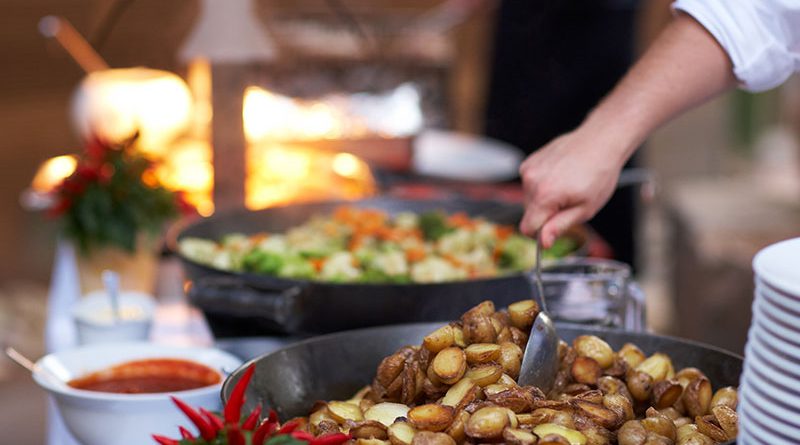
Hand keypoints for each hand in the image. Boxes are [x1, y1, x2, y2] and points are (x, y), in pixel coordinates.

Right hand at [518, 128, 624, 247]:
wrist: (601, 141)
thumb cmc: (599, 174)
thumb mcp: (585, 209)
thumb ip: (559, 226)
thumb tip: (543, 242)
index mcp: (544, 195)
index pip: (527, 228)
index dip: (541, 234)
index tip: (555, 228)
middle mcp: (531, 181)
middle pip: (528, 214)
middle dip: (545, 215)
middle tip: (569, 204)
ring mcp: (528, 169)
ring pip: (529, 199)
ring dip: (544, 199)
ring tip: (566, 187)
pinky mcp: (529, 161)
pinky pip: (530, 184)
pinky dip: (541, 185)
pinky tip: (560, 177)